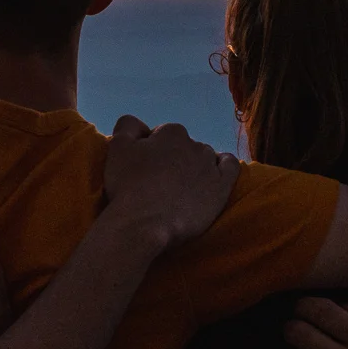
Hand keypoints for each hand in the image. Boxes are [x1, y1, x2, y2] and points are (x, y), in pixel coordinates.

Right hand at [102, 117, 240, 250]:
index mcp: (170, 132)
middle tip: (160, 183)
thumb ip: (129, 126)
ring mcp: (210, 165)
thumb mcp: (117, 146)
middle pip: (185, 147)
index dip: (153, 151)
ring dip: (195, 166)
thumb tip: (140, 124)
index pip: (163, 135)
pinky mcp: (221, 186)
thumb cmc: (127, 186)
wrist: (144, 223)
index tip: (145, 169)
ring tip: (183, 187)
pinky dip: (223, 167)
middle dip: (175, 159)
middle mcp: (194, 144)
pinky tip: (214, 177)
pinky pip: (230, 167)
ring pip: (206, 158)